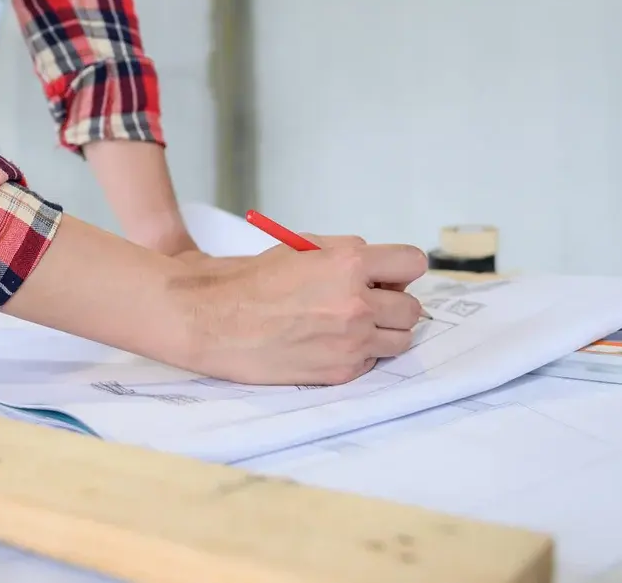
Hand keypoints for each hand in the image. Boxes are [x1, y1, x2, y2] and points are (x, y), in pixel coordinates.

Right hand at [1, 216, 424, 388]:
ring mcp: (350, 342)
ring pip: (400, 340)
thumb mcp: (301, 249)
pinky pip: (371, 362)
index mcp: (349, 263)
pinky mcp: (339, 372)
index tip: (388, 275)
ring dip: (383, 332)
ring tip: (350, 326)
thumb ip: (345, 255)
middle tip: (367, 301)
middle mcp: (357, 304)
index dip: (399, 268)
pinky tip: (327, 343)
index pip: (413, 263)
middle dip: (393, 303)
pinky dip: (359, 354)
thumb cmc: (247, 280)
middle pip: (412, 308)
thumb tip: (377, 267)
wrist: (208, 320)